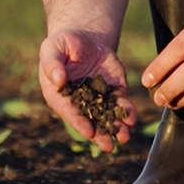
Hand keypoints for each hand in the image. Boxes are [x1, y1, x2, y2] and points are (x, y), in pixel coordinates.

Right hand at [38, 29, 136, 151]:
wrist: (85, 37)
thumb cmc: (62, 44)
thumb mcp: (52, 48)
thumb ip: (52, 64)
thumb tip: (58, 80)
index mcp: (60, 96)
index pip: (70, 112)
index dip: (79, 122)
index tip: (88, 132)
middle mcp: (79, 102)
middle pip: (90, 121)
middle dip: (100, 134)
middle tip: (109, 146)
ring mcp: (98, 97)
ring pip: (107, 116)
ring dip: (116, 128)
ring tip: (124, 137)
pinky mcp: (114, 89)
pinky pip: (120, 102)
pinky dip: (126, 111)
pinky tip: (132, 118)